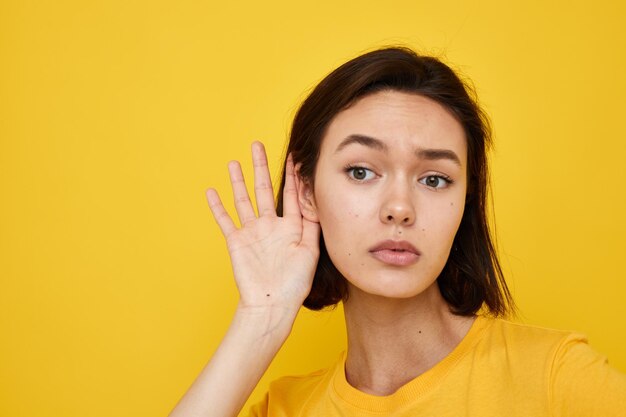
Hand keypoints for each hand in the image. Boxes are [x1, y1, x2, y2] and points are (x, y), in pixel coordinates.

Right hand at [205, 142, 319, 311]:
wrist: (272, 304)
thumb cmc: (295, 283)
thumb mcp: (311, 252)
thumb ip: (312, 225)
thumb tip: (315, 200)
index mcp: (290, 227)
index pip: (291, 194)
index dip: (292, 175)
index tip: (293, 155)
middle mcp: (270, 225)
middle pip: (263, 189)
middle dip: (260, 167)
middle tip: (257, 146)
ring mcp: (252, 232)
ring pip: (243, 200)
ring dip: (238, 181)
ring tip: (234, 162)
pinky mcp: (236, 241)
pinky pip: (224, 220)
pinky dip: (217, 206)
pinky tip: (212, 191)